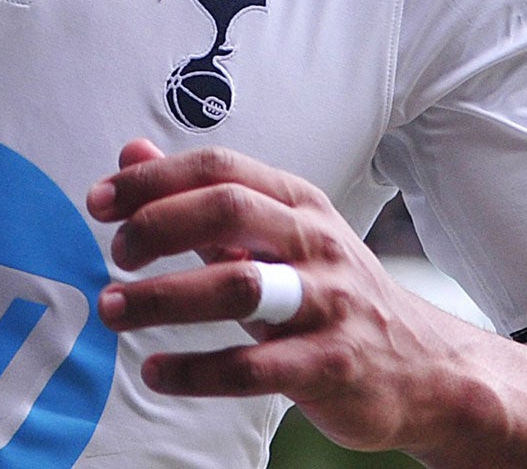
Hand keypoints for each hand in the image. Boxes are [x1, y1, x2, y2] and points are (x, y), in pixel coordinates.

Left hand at [88, 140, 476, 455]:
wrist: (426, 369)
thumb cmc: (331, 294)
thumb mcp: (274, 235)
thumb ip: (199, 197)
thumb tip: (130, 153)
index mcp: (297, 202)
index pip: (219, 169)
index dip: (154, 181)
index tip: (100, 202)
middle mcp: (316, 243)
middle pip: (228, 211)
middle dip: (158, 226)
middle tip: (114, 253)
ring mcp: (328, 304)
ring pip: (238, 287)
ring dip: (164, 297)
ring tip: (113, 309)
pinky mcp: (331, 366)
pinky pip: (253, 367)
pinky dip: (195, 370)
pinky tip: (156, 373)